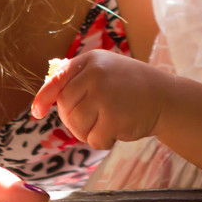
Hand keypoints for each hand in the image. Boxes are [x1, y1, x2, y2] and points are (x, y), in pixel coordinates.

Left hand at [30, 51, 170, 149]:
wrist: (165, 97)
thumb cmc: (131, 85)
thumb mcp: (106, 69)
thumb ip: (80, 77)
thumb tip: (49, 91)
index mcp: (91, 60)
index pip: (58, 79)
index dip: (44, 97)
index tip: (36, 112)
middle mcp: (96, 75)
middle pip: (65, 107)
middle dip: (73, 120)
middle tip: (91, 121)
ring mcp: (105, 96)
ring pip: (76, 125)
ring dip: (87, 132)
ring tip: (104, 124)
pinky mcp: (114, 118)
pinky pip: (93, 139)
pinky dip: (102, 140)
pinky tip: (116, 131)